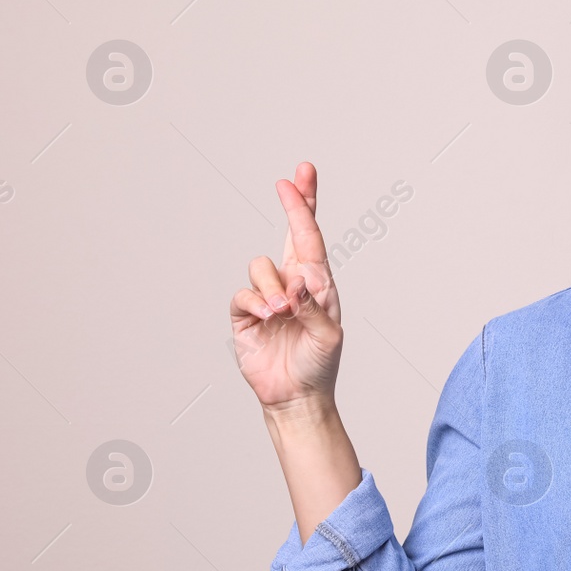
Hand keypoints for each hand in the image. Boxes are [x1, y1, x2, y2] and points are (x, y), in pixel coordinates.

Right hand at [229, 162, 344, 411]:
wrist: (296, 394)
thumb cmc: (319, 364)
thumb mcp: (328, 335)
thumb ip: (314, 306)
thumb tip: (299, 280)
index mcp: (318, 283)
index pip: (311, 238)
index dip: (305, 206)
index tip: (301, 176)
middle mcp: (293, 283)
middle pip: (290, 234)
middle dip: (294, 205)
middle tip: (291, 180)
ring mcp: (268, 296)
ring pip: (261, 267)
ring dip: (272, 287)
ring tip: (285, 313)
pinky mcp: (245, 314)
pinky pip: (242, 294)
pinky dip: (255, 303)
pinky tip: (267, 318)